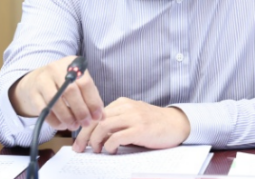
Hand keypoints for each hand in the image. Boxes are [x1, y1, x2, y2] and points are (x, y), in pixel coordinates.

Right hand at [8, 55, 103, 130]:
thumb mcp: (78, 84)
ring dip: (68, 117)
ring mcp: (42, 80)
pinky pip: (45, 111)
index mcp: (72, 64)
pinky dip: (55, 121)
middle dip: (81, 111)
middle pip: (71, 91)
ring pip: (56, 101)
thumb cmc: (62, 84)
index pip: (85, 83)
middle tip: (85, 123)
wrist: (34, 82)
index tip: (97, 117)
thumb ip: (90, 97)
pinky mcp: (33, 94)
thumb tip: (102, 116)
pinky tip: (62, 125)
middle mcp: (56, 68)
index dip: (93, 102)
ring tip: (74, 126)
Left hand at [72, 97, 189, 153]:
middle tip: (79, 148)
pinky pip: (117, 136)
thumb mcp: (133, 117)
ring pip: (103, 126)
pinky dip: (109, 145)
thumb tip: (95, 135)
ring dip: (95, 140)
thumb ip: (117, 122)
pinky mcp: (141, 129)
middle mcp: (126, 107)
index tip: (78, 141)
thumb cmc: (153, 123)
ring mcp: (134, 117)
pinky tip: (112, 151)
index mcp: (122, 103)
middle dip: (84, 135)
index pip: (96, 113)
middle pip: (96, 119)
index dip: (84, 128)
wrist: (176, 123)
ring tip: (96, 150)